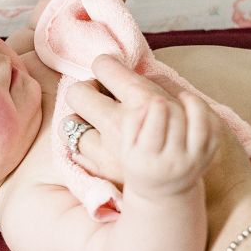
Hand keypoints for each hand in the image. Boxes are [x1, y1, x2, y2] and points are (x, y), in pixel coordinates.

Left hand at [61, 55, 220, 197]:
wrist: (177, 186)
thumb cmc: (181, 139)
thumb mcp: (179, 105)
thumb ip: (156, 85)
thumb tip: (134, 68)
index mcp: (141, 100)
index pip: (106, 68)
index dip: (104, 65)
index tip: (106, 68)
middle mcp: (118, 122)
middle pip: (78, 93)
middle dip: (85, 90)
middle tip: (97, 95)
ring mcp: (105, 149)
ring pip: (69, 124)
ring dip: (80, 120)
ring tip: (94, 122)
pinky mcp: (97, 170)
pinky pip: (74, 150)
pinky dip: (82, 144)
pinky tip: (96, 143)